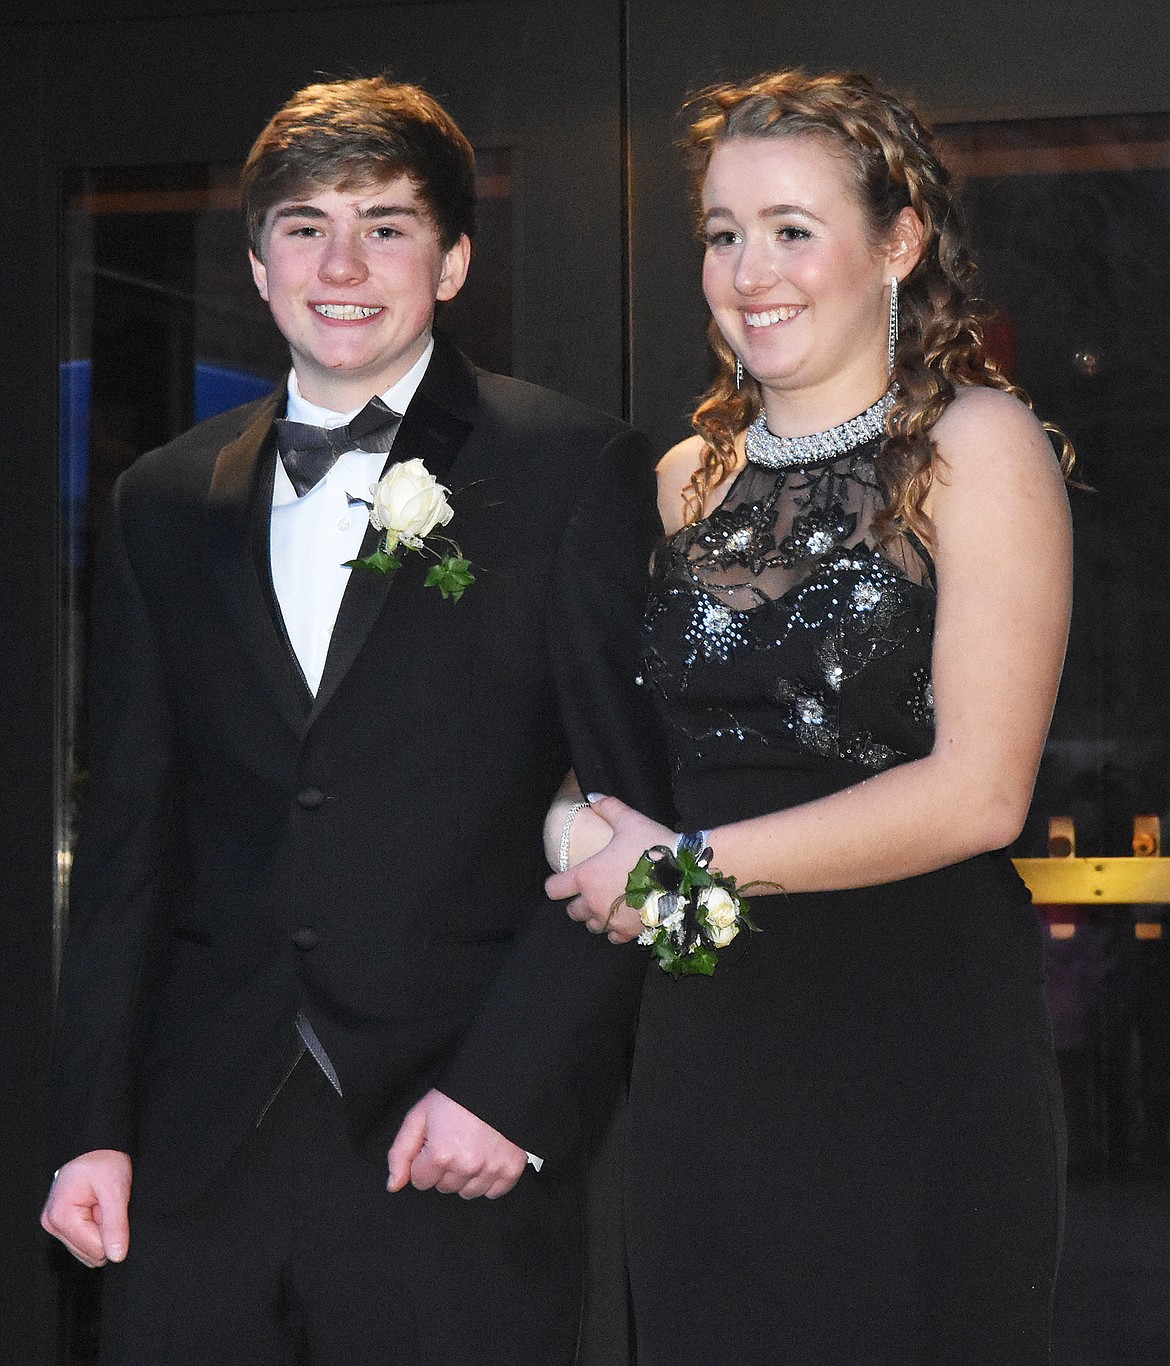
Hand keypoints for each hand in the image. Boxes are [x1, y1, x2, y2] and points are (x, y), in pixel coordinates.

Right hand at [41, 1150, 131, 1266]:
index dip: (112, 1230)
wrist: (98, 1145)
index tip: (109, 1206)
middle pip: (90, 1253)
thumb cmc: (105, 1161)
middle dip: (105, 1230)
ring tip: (102, 1204)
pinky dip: (96, 1226)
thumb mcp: (116, 1189)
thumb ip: (116, 1224)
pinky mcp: (61, 1224)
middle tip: (107, 1204)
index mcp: (60, 1216)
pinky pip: (85, 1240)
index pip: (96, 1249)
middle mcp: (52, 1223)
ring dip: (101, 1229)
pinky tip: (96, 1207)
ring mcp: (55, 1224)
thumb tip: (117, 1256)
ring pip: (88, 1249)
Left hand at [387, 1089, 526, 1198]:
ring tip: (471, 1147)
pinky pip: (493, 1192)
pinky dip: (489, 1179)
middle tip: (454, 1141)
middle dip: (445, 1169)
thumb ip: (400, 1153)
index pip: (420, 1181)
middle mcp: (466, 1166)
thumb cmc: (455, 1097)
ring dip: (466, 1176)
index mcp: (440, 1154)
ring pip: (467, 1192)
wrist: (496, 1082)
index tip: (435, 1143)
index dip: (424, 1161)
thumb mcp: (419, 1116)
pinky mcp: (511, 1169)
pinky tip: (487, 1158)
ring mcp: (491, 1169)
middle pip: (444, 1187)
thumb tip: (394, 1185)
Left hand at [544, 796, 674, 942]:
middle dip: (579, 902)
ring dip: (597, 916)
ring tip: (610, 904)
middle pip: (573, 911)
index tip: (566, 880)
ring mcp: (612, 920)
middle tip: (594, 890)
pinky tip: (624, 917)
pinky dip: (615, 930)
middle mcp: (594, 902)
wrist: (685, 874)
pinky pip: (613, 938)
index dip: (557, 883)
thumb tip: (592, 797)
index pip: (554, 889)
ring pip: (592, 926)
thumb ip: (608, 808)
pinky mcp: (630, 932)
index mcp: (586, 877)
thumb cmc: (653, 846)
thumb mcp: (629, 821)